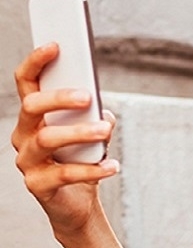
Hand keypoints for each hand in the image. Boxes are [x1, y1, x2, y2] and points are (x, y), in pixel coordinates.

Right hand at [11, 43, 118, 237]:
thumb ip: (93, 115)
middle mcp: (24, 135)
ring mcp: (27, 161)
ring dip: (80, 132)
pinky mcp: (38, 186)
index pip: (26, 83)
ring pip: (48, 139)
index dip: (36, 62)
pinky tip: (113, 166)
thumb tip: (100, 111)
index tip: (55, 45)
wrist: (78, 202)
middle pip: (32, 107)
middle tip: (87, 96)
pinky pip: (65, 173)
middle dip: (59, 98)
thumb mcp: (91, 131)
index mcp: (34, 117)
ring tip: (106, 130)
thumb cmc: (82, 158)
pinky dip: (93, 169)